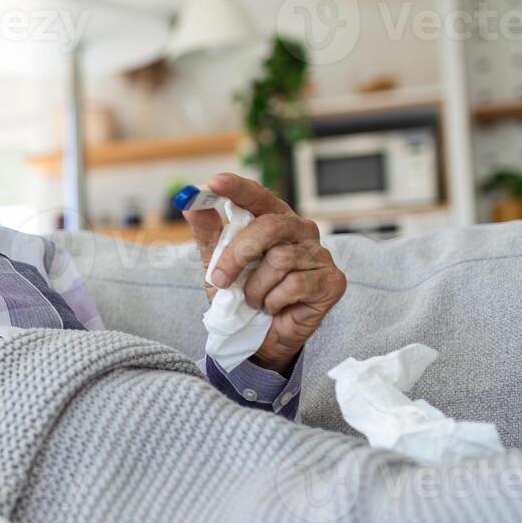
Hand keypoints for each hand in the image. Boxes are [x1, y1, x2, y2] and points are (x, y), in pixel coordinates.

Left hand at [181, 172, 346, 372]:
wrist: (260, 340)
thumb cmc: (243, 296)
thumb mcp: (218, 265)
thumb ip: (209, 234)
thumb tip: (190, 204)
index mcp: (275, 219)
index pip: (258, 196)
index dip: (237, 188)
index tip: (213, 182)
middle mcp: (301, 231)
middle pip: (269, 227)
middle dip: (237, 255)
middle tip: (220, 279)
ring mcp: (320, 255)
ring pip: (279, 260)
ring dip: (255, 288)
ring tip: (254, 300)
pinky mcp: (332, 281)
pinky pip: (294, 285)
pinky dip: (273, 301)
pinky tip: (274, 307)